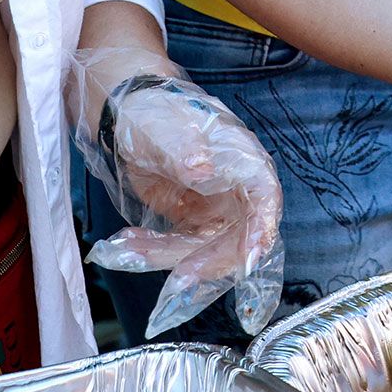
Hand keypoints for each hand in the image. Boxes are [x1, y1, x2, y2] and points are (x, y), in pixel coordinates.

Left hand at [70, 52, 283, 338]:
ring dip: (172, 257)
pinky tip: (128, 244)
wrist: (126, 115)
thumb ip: (184, 148)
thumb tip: (203, 169)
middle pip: (240, 236)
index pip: (265, 197)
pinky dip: (157, 252)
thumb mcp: (164, 129)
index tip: (251, 259)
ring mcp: (215, 207)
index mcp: (241, 158)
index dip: (262, 230)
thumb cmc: (152, 113)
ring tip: (130, 249)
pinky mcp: (192, 221)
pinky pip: (182, 248)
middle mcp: (235, 187)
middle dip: (210, 260)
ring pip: (208, 249)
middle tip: (179, 278)